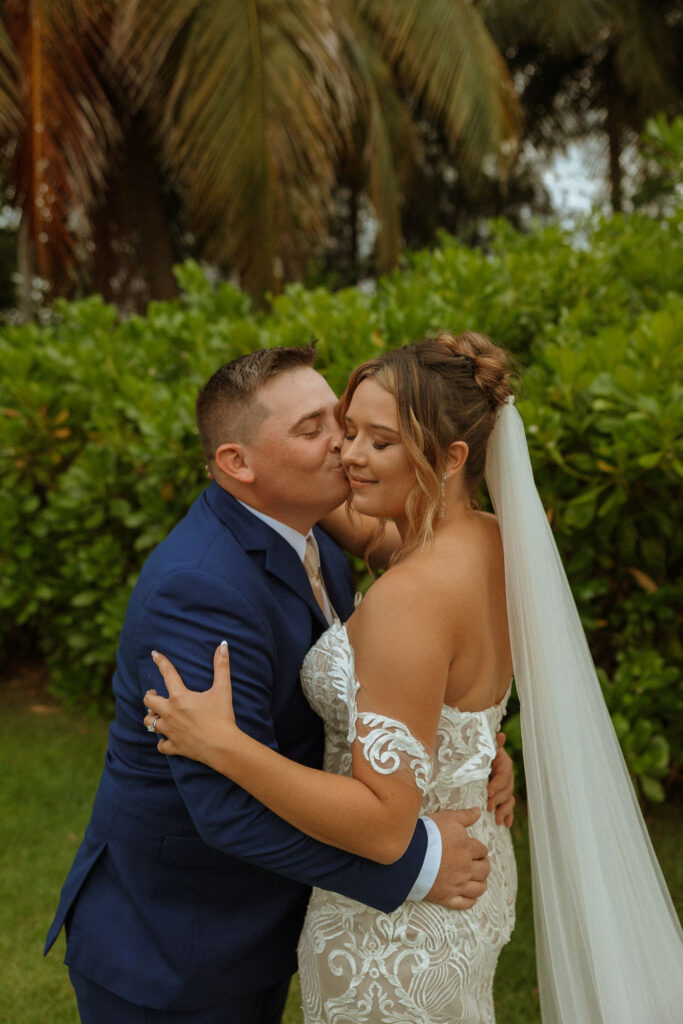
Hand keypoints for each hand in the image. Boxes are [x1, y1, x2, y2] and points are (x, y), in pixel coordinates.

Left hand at [143, 642, 236, 763]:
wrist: (223, 746)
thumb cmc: (222, 717)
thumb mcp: (223, 690)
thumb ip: (221, 666)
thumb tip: (223, 645)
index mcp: (180, 697)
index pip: (167, 674)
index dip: (160, 662)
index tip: (154, 654)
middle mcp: (170, 713)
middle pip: (148, 702)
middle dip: (150, 696)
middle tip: (154, 694)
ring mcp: (170, 731)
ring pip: (150, 723)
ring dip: (152, 717)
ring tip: (156, 714)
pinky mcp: (174, 746)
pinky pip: (161, 745)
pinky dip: (161, 742)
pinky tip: (165, 738)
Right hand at [424, 808, 489, 909]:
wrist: (409, 856)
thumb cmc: (428, 834)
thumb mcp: (447, 818)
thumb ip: (465, 816)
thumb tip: (478, 811)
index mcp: (467, 849)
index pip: (482, 850)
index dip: (479, 848)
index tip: (474, 848)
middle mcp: (466, 868)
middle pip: (485, 870)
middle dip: (484, 865)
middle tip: (479, 863)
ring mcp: (458, 884)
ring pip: (479, 888)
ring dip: (481, 883)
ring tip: (476, 878)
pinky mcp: (447, 897)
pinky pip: (466, 903)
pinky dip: (471, 900)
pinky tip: (470, 895)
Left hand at [487, 732, 514, 826]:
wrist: (478, 762)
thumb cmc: (481, 754)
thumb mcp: (486, 749)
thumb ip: (493, 744)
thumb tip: (501, 735)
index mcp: (504, 765)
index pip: (504, 775)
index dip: (497, 784)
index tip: (488, 791)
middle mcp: (508, 778)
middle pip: (507, 790)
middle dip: (497, 799)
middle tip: (488, 806)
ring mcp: (507, 789)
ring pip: (509, 800)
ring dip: (503, 810)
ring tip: (495, 818)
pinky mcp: (503, 798)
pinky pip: (509, 808)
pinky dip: (508, 817)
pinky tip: (505, 825)